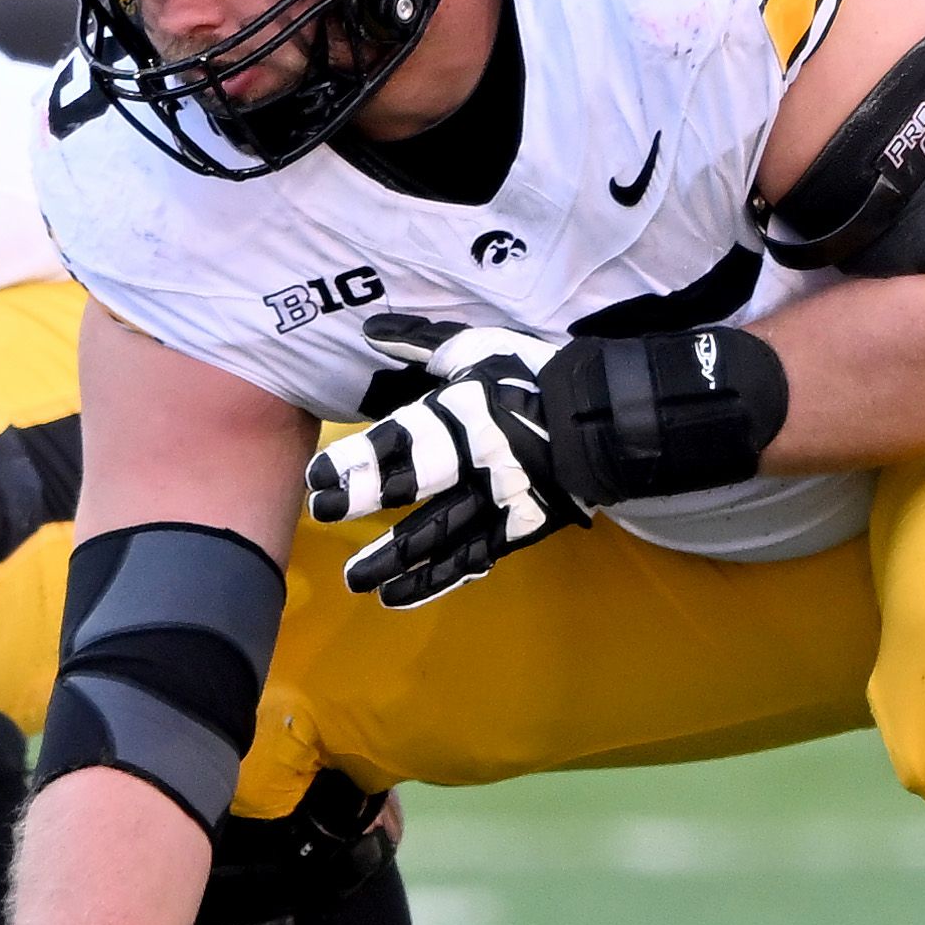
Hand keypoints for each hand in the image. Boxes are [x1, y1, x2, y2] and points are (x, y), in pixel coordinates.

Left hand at [308, 316, 589, 606]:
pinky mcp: (521, 530)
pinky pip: (472, 561)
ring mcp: (502, 499)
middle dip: (366, 502)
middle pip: (417, 486)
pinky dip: (435, 582)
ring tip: (356, 580)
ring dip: (395, 559)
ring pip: (441, 534)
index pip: (404, 438)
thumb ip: (420, 344)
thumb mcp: (478, 348)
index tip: (319, 478)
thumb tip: (369, 327)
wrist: (605, 417)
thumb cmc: (533, 377)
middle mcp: (481, 457)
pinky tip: (398, 597)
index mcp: (466, 410)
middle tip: (323, 516)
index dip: (360, 460)